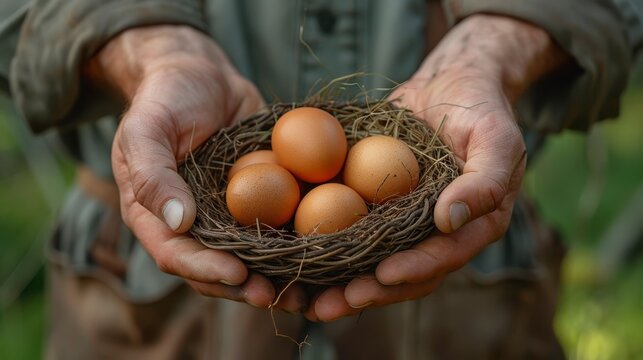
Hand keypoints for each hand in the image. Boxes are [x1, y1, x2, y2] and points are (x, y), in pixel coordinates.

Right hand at [88, 25, 304, 311]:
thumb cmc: (165, 98)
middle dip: (246, 287)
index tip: (237, 275)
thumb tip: (177, 221)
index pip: (176, 255)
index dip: (206, 270)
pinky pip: (275, 227)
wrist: (202, 76)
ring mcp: (227, 215)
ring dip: (276, 277)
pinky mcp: (259, 200)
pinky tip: (322, 254)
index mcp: (156, 216)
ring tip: (305, 292)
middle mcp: (193, 224)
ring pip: (250, 257)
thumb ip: (152, 174)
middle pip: (216, 268)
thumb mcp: (146, 129)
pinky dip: (295, 245)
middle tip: (277, 296)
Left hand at [305, 14, 570, 320]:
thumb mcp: (495, 138)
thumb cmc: (480, 108)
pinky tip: (300, 259)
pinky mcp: (380, 205)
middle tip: (331, 306)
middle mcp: (437, 233)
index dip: (414, 269)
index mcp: (472, 226)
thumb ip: (485, 181)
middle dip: (368, 292)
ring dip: (342, 283)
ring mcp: (406, 221)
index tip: (382, 275)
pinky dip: (331, 248)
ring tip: (308, 300)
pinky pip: (356, 231)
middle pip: (404, 274)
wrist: (451, 83)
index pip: (443, 256)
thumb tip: (449, 220)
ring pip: (374, 261)